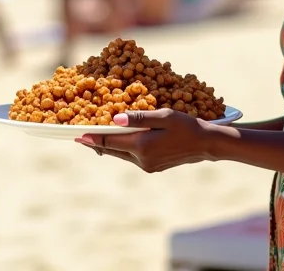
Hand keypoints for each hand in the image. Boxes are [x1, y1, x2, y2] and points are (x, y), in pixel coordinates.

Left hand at [75, 108, 212, 172]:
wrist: (205, 144)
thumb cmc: (186, 126)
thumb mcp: (163, 116)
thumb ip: (138, 118)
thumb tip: (114, 119)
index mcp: (142, 146)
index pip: (110, 142)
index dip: (92, 139)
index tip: (77, 136)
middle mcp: (142, 159)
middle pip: (112, 150)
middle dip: (97, 144)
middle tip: (81, 137)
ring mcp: (148, 165)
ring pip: (122, 154)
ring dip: (110, 146)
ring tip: (96, 138)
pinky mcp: (153, 167)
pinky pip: (132, 156)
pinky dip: (123, 148)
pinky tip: (119, 141)